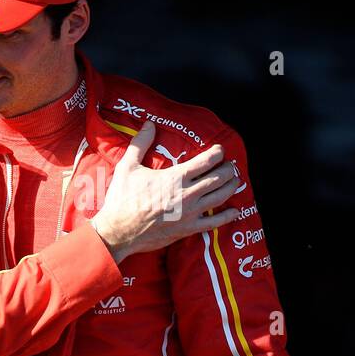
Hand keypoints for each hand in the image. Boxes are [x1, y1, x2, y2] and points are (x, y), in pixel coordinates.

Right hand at [90, 121, 240, 262]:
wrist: (118, 231)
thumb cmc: (122, 199)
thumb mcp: (127, 167)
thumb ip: (140, 143)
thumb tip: (149, 124)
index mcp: (175, 177)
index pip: (206, 161)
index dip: (217, 153)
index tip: (220, 150)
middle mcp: (187, 194)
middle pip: (218, 178)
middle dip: (228, 169)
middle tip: (231, 165)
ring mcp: (190, 213)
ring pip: (220, 197)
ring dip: (231, 187)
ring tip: (236, 181)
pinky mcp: (188, 229)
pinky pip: (214, 222)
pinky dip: (227, 216)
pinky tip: (235, 211)